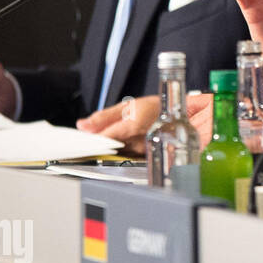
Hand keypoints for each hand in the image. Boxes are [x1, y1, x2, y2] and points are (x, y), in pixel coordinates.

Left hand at [77, 93, 212, 154]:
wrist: (183, 115)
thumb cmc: (156, 107)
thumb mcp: (128, 105)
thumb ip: (104, 116)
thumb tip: (81, 125)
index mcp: (132, 124)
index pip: (104, 138)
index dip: (90, 140)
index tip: (79, 140)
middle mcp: (139, 140)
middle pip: (109, 146)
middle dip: (100, 142)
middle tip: (89, 138)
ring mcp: (143, 150)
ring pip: (117, 152)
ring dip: (111, 146)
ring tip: (112, 136)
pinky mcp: (146, 157)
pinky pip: (127, 155)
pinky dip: (121, 150)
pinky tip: (121, 143)